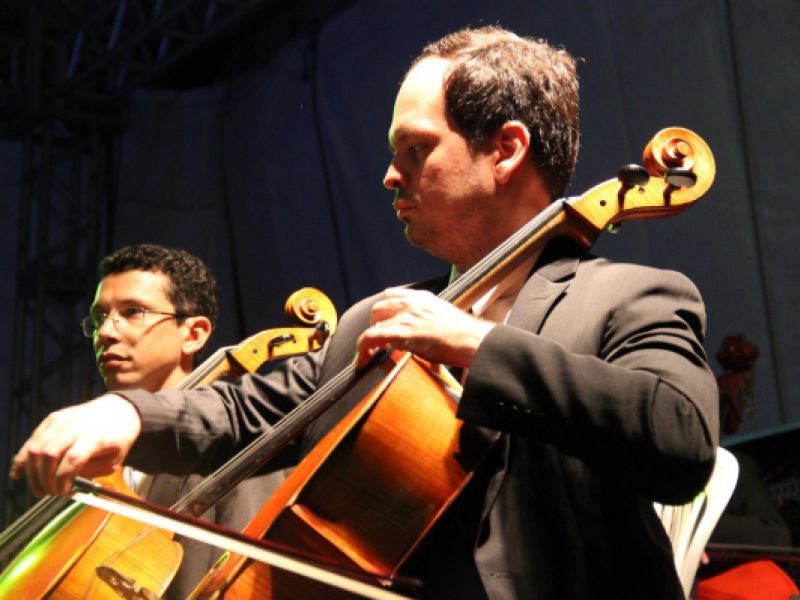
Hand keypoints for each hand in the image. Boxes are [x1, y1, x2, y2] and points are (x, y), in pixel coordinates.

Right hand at [9, 394, 141, 496]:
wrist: (119, 409)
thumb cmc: (118, 437)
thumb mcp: (115, 459)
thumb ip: (92, 472)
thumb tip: (66, 483)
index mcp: (96, 436)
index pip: (72, 459)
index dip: (63, 479)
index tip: (64, 492)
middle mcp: (75, 426)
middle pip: (49, 454)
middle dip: (45, 480)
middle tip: (50, 493)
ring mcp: (61, 420)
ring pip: (36, 448)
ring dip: (33, 473)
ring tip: (39, 489)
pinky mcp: (51, 419)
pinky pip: (32, 440)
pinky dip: (23, 459)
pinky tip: (18, 474)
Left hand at [356, 288, 494, 367]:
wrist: (476, 341)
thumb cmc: (465, 337)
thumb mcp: (444, 319)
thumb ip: (427, 322)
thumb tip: (420, 339)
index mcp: (423, 298)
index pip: (393, 295)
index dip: (384, 312)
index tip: (382, 325)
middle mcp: (413, 303)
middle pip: (380, 306)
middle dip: (376, 324)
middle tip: (381, 342)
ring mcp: (407, 316)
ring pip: (374, 320)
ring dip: (371, 336)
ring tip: (373, 353)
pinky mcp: (403, 332)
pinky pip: (372, 337)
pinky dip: (362, 349)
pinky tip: (362, 362)